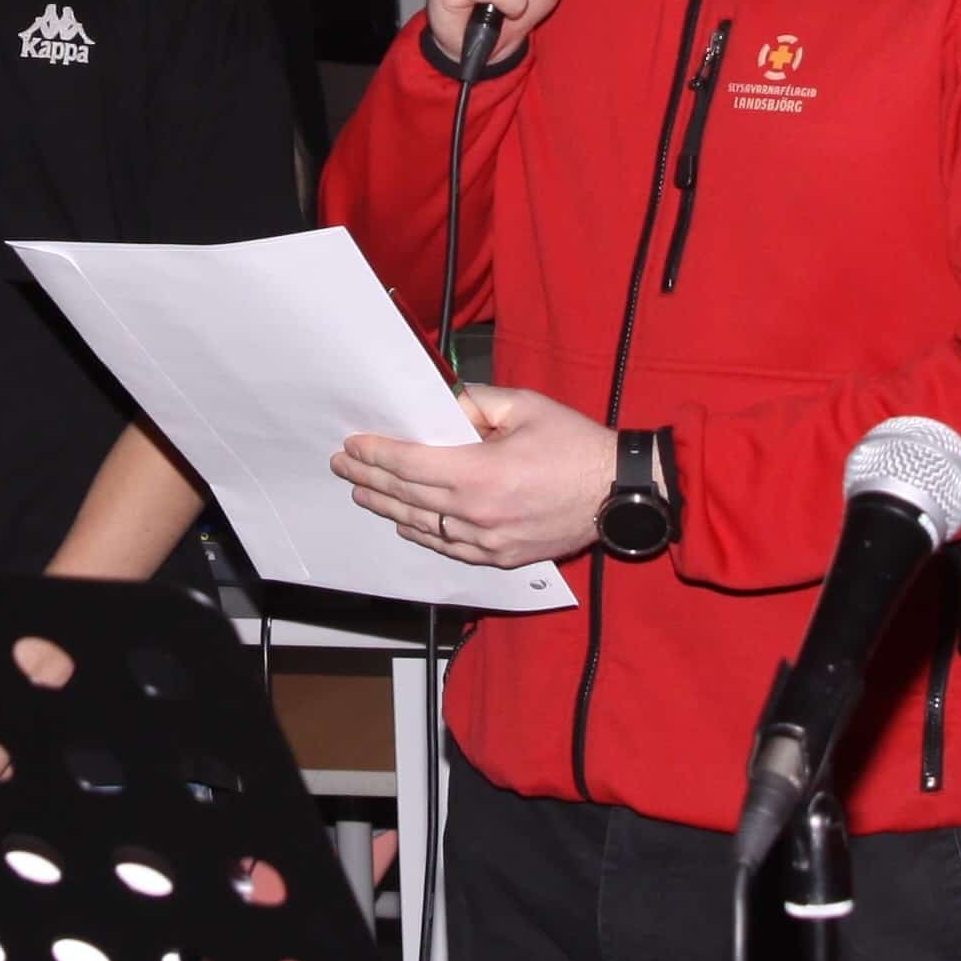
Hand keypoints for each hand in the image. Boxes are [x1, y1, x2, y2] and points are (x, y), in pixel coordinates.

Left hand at [333, 384, 613, 567]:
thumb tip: (441, 404)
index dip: (376, 454)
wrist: (616, 492)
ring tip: (363, 495)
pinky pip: (450, 549)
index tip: (353, 445)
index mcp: (479, 472)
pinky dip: (424, 535)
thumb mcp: (524, 407)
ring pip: (424, 526)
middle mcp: (477, 512)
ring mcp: (488, 541)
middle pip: (407, 496)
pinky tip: (406, 526)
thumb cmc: (575, 444)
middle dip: (370, 480)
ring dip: (388, 509)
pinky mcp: (501, 557)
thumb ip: (475, 403)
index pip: (409, 464)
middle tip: (344, 468)